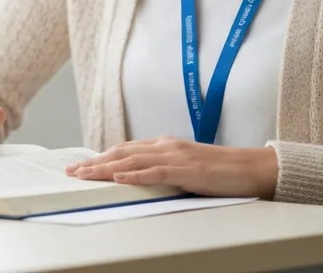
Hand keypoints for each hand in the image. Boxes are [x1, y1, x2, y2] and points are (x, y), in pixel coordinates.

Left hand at [63, 136, 278, 198]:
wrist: (251, 168)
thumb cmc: (220, 171)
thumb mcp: (184, 167)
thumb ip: (162, 169)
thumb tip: (138, 178)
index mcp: (165, 145)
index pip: (125, 149)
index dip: (100, 157)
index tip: (81, 165)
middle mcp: (166, 146)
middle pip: (122, 153)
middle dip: (94, 163)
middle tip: (71, 171)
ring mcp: (176, 156)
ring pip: (132, 161)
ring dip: (105, 168)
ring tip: (84, 174)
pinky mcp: (187, 170)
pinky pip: (155, 172)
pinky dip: (134, 174)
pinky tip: (118, 177)